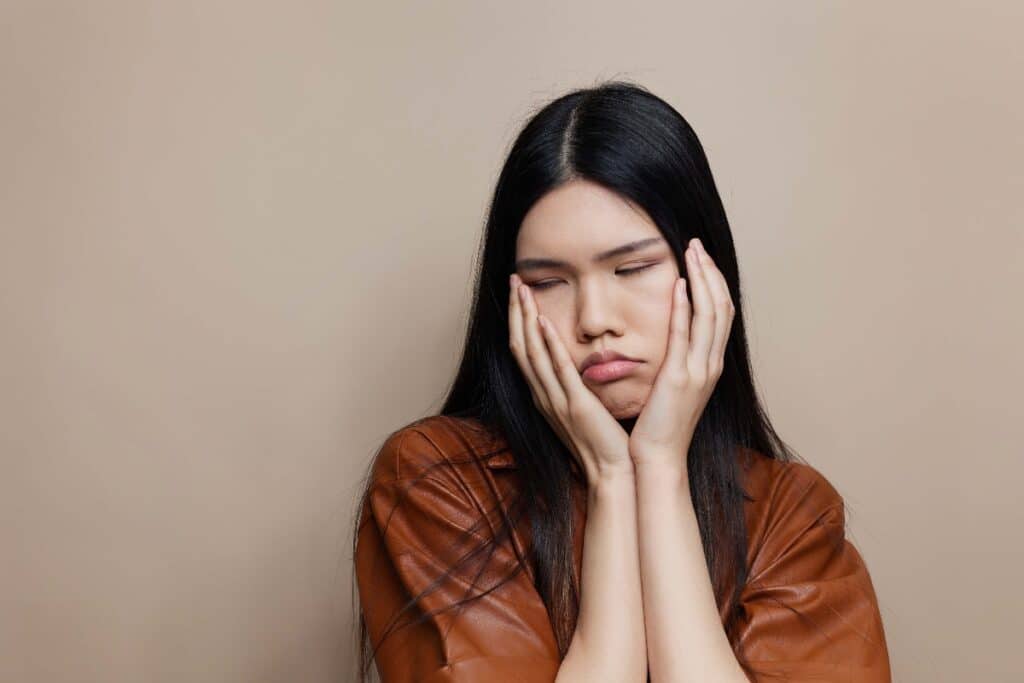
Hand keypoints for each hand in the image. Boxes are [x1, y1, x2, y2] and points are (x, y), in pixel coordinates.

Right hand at [508, 273, 630, 484]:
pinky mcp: (575, 406)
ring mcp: (556, 401)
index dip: (520, 319)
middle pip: (520, 346)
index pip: (524, 350)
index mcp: (545, 394)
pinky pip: (558, 371)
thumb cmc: (602, 443)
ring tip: (524, 291)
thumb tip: (576, 364)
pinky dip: (549, 346)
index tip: (521, 292)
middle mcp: (544, 395)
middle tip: (515, 280)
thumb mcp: (582, 408)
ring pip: (533, 354)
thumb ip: (574, 385)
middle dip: (517, 311)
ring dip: (527, 320)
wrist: (613, 473)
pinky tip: (545, 324)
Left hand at [628, 238, 735, 469]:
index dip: (714, 283)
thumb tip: (673, 338)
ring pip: (709, 315)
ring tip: (692, 253)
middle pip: (721, 307)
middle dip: (711, 272)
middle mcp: (711, 365)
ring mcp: (698, 371)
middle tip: (698, 245)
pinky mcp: (679, 379)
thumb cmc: (661, 425)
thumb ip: (678, 360)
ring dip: (702, 280)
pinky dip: (684, 308)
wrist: (659, 458)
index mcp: (710, 365)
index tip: (701, 258)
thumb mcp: (675, 387)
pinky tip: (679, 285)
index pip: (720, 314)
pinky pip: (684, 336)